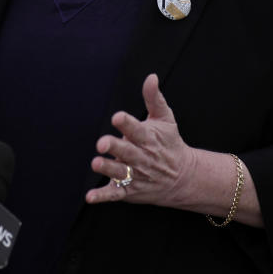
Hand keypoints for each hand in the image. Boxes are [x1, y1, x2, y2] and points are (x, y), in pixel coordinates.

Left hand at [86, 73, 197, 207]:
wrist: (183, 177)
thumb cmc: (169, 143)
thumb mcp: (165, 119)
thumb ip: (154, 98)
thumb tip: (151, 76)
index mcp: (148, 138)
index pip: (137, 130)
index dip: (126, 123)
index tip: (117, 117)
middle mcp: (141, 158)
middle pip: (127, 152)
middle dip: (115, 148)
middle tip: (102, 143)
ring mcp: (135, 175)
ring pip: (119, 173)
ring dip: (107, 169)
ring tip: (96, 163)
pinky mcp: (129, 191)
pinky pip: (115, 194)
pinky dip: (102, 196)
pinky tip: (90, 196)